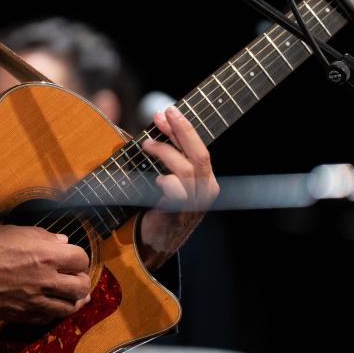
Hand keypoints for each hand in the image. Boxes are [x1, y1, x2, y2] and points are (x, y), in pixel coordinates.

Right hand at [0, 225, 91, 324]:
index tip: (72, 257)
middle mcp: (46, 280)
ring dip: (74, 300)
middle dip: (81, 280)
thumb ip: (43, 236)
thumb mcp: (14, 231)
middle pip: (81, 286)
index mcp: (46, 255)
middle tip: (75, 277)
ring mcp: (36, 301)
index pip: (81, 259)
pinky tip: (52, 305)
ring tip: (74, 296)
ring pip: (70, 307)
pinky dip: (55, 312)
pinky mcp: (23, 316)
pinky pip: (49, 318)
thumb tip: (62, 242)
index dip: (79, 258)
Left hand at [138, 106, 218, 268]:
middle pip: (199, 154)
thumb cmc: (159, 205)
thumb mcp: (169, 175)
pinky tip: (156, 179)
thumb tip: (159, 118)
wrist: (155, 242)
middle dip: (182, 130)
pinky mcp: (179, 214)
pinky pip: (175, 191)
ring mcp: (194, 203)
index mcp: (206, 179)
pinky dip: (165, 181)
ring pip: (186, 169)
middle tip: (163, 113)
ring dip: (165, 152)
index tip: (169, 110)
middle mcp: (206, 190)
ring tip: (146, 144)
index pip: (199, 148)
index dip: (184, 127)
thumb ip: (168, 150)